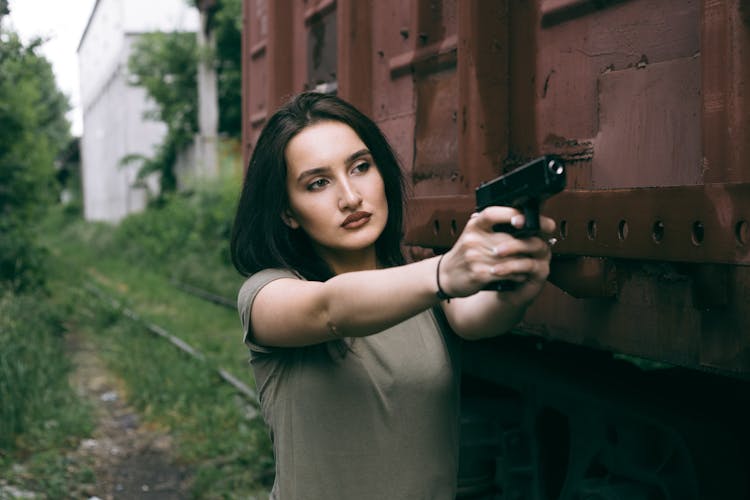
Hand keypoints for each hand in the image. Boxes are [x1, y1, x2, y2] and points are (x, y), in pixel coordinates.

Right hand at [437, 206, 555, 301]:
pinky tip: (521, 274)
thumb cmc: (464, 254)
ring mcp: (474, 257)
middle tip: (541, 244)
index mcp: (474, 226)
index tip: (524, 218)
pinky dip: (516, 275)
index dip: (509, 214)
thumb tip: (520, 215)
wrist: (446, 275)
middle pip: (507, 239)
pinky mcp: (478, 274)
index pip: (491, 214)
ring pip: (509, 258)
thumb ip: (491, 226)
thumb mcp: (473, 234)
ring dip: (524, 262)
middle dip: (526, 244)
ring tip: (533, 261)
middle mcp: (472, 239)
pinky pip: (505, 273)